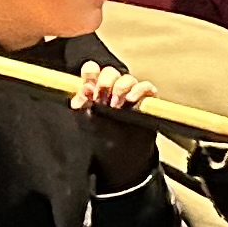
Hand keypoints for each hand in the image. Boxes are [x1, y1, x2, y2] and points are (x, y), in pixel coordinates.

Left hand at [75, 61, 159, 188]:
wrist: (122, 156)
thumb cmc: (102, 136)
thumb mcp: (86, 122)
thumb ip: (81, 106)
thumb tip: (83, 92)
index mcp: (95, 89)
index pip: (92, 71)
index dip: (90, 73)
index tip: (88, 87)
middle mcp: (113, 88)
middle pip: (110, 72)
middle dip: (104, 82)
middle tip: (100, 97)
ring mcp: (130, 93)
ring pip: (127, 78)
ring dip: (120, 88)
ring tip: (115, 106)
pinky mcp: (146, 100)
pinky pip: (146, 87)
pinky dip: (139, 90)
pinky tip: (131, 101)